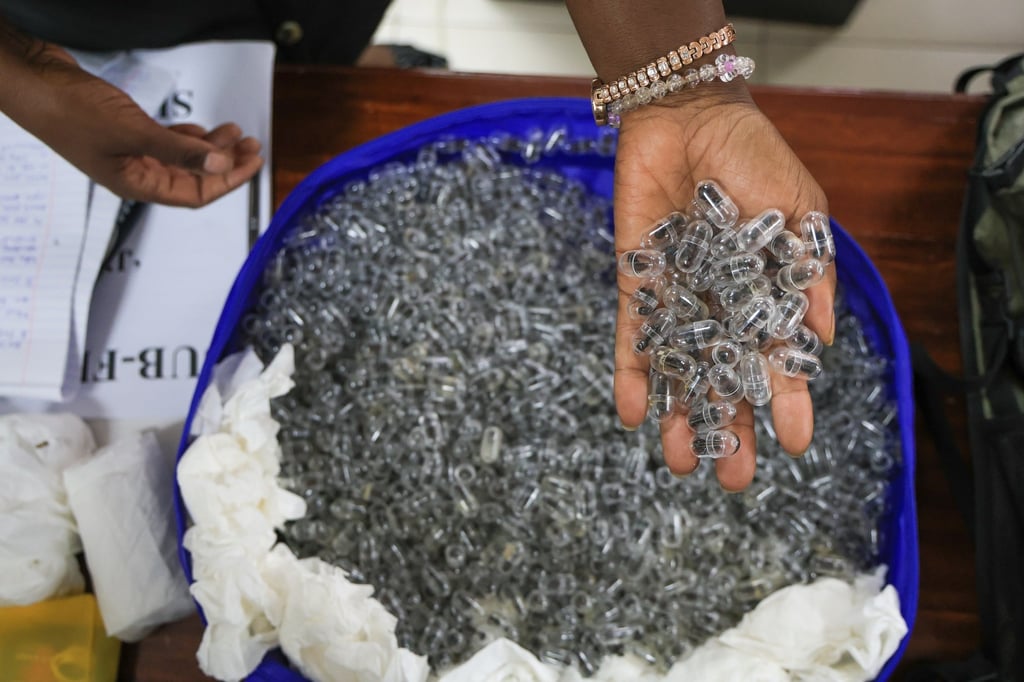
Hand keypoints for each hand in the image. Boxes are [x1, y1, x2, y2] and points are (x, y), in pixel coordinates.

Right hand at [6, 42, 262, 206]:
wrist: (34, 82)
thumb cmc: (71, 111)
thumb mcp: (135, 133)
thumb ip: (180, 151)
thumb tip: (220, 165)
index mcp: (137, 185)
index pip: (195, 195)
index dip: (227, 181)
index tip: (252, 164)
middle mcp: (136, 174)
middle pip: (193, 177)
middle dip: (225, 162)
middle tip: (251, 145)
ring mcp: (130, 153)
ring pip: (182, 158)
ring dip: (210, 146)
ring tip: (234, 132)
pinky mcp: (125, 132)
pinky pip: (166, 142)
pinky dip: (188, 137)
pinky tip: (203, 129)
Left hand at [612, 88, 834, 490]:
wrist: (685, 118)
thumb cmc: (752, 158)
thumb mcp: (798, 211)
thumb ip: (806, 273)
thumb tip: (821, 340)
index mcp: (766, 295)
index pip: (777, 360)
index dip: (786, 401)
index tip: (795, 443)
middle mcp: (722, 306)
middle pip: (724, 380)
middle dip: (729, 428)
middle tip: (732, 479)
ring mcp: (679, 299)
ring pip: (678, 371)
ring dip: (679, 417)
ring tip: (680, 464)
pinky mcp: (638, 285)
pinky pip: (632, 339)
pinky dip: (633, 375)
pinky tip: (635, 415)